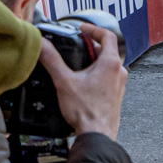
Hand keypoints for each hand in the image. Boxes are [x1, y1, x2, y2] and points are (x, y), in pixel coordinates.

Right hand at [38, 23, 126, 139]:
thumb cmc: (86, 111)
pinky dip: (97, 73)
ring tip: (76, 64)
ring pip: (108, 64)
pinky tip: (83, 81)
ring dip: (93, 60)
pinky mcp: (116, 94)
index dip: (93, 29)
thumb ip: (52, 60)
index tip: (82, 28)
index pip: (107, 35)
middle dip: (90, 46)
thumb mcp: (64, 82)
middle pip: (107, 50)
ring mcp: (120, 83)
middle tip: (76, 46)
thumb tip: (42, 44)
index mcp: (111, 63)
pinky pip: (108, 77)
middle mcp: (120, 71)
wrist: (97, 134)